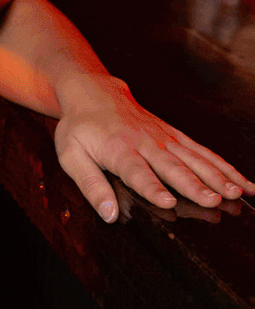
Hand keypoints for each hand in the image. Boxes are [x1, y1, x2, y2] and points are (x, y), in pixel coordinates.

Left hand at [53, 74, 254, 222]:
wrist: (94, 93)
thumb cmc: (80, 128)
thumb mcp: (71, 155)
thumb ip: (90, 185)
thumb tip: (108, 215)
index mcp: (118, 150)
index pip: (137, 172)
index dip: (152, 187)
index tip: (168, 201)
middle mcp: (146, 143)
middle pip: (173, 166)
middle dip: (195, 184)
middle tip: (215, 200)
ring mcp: (164, 138)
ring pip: (194, 158)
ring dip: (217, 176)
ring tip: (236, 193)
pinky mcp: (175, 135)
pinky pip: (203, 151)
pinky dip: (224, 165)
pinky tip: (243, 182)